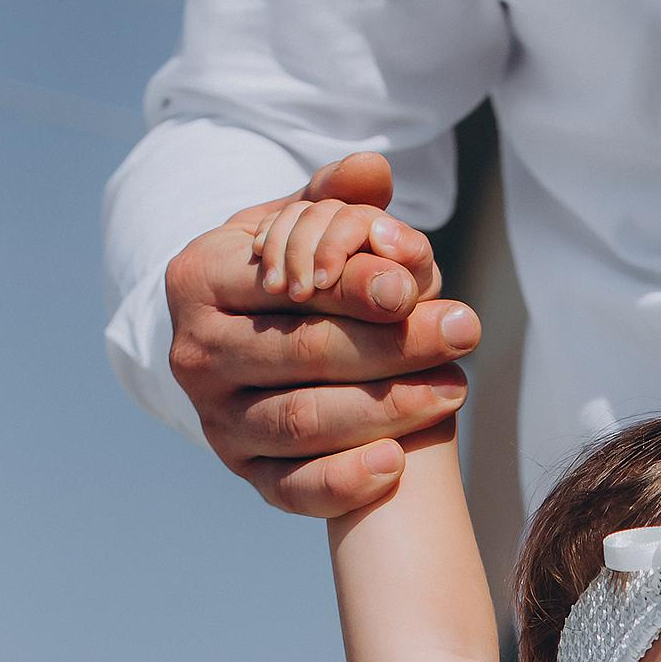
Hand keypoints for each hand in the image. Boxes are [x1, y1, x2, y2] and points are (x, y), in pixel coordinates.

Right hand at [165, 151, 481, 517]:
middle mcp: (195, 355)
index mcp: (199, 277)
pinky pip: (294, 490)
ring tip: (454, 387)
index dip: (353, 286)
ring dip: (386, 409)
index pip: (286, 285)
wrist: (257, 341)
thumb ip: (339, 198)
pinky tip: (396, 463)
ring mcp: (217, 423)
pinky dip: (344, 482)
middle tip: (465, 330)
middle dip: (392, 345)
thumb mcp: (305, 223)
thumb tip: (374, 172)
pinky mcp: (246, 476)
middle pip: (303, 354)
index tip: (415, 286)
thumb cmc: (291, 274)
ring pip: (303, 422)